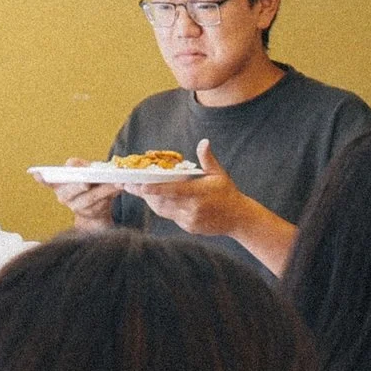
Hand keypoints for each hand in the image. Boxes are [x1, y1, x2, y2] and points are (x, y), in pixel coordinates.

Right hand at [40, 158, 123, 231]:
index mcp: (58, 185)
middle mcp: (64, 197)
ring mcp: (77, 207)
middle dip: (78, 185)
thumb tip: (83, 166)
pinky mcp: (92, 213)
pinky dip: (111, 194)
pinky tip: (119, 188)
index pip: (48, 181)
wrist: (96, 210)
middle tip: (85, 182)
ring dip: (104, 189)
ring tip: (116, 181)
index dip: (42, 179)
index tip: (37, 174)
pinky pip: (102, 203)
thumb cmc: (88, 185)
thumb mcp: (82, 173)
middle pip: (71, 190)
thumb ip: (81, 167)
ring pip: (90, 197)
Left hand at [138, 142, 256, 237]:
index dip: (156, 189)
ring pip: (163, 210)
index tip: (141, 187)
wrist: (238, 219)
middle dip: (146, 194)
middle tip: (131, 185)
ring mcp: (190, 220)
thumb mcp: (219, 174)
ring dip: (151, 200)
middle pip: (163, 202)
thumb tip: (203, 142)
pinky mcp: (189, 227)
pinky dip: (163, 208)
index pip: (173, 191)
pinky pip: (171, 217)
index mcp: (199, 193)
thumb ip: (208, 159)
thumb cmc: (228, 193)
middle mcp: (192, 208)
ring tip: (140, 191)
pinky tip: (157, 200)